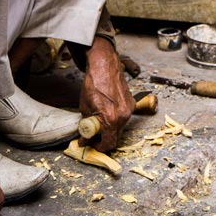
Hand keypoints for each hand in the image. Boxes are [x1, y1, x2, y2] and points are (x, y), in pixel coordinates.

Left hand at [78, 36, 133, 151]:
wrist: (104, 67)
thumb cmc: (94, 84)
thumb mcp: (85, 107)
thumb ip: (86, 125)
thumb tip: (84, 138)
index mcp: (111, 119)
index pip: (109, 143)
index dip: (100, 147)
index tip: (93, 145)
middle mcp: (123, 116)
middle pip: (116, 138)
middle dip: (105, 139)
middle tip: (94, 137)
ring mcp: (129, 110)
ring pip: (120, 128)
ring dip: (111, 129)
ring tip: (100, 123)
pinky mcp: (131, 104)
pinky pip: (124, 118)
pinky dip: (116, 120)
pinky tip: (107, 113)